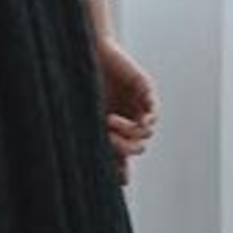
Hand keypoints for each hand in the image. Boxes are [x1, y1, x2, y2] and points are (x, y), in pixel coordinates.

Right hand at [91, 34, 157, 184]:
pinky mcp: (145, 90)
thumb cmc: (79, 82)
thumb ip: (93, 139)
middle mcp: (126, 118)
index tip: (118, 179)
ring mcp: (136, 105)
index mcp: (111, 127)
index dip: (121, 169)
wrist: (86, 52)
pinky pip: (153, 113)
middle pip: (136, 147)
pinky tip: (137, 121)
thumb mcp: (85, 117)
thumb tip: (102, 169)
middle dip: (124, 148)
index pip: (122, 155)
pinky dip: (146, 121)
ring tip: (110, 121)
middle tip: (107, 138)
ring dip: (129, 133)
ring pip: (145, 134)